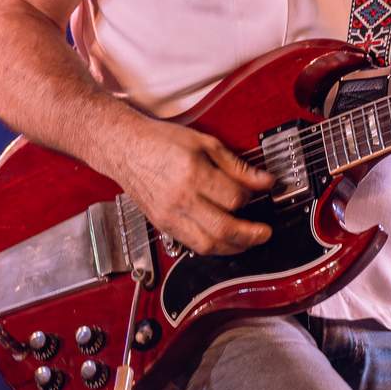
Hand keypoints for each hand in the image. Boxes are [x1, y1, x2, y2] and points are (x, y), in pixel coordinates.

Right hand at [112, 117, 275, 256]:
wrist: (126, 149)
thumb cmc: (161, 142)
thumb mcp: (204, 143)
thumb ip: (237, 166)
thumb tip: (264, 181)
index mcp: (192, 174)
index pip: (233, 198)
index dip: (250, 197)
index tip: (255, 193)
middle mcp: (180, 199)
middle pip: (223, 228)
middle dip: (250, 235)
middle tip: (264, 233)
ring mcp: (169, 216)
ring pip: (207, 245)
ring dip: (233, 247)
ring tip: (247, 241)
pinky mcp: (163, 225)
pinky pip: (192, 245)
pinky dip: (212, 247)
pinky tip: (223, 240)